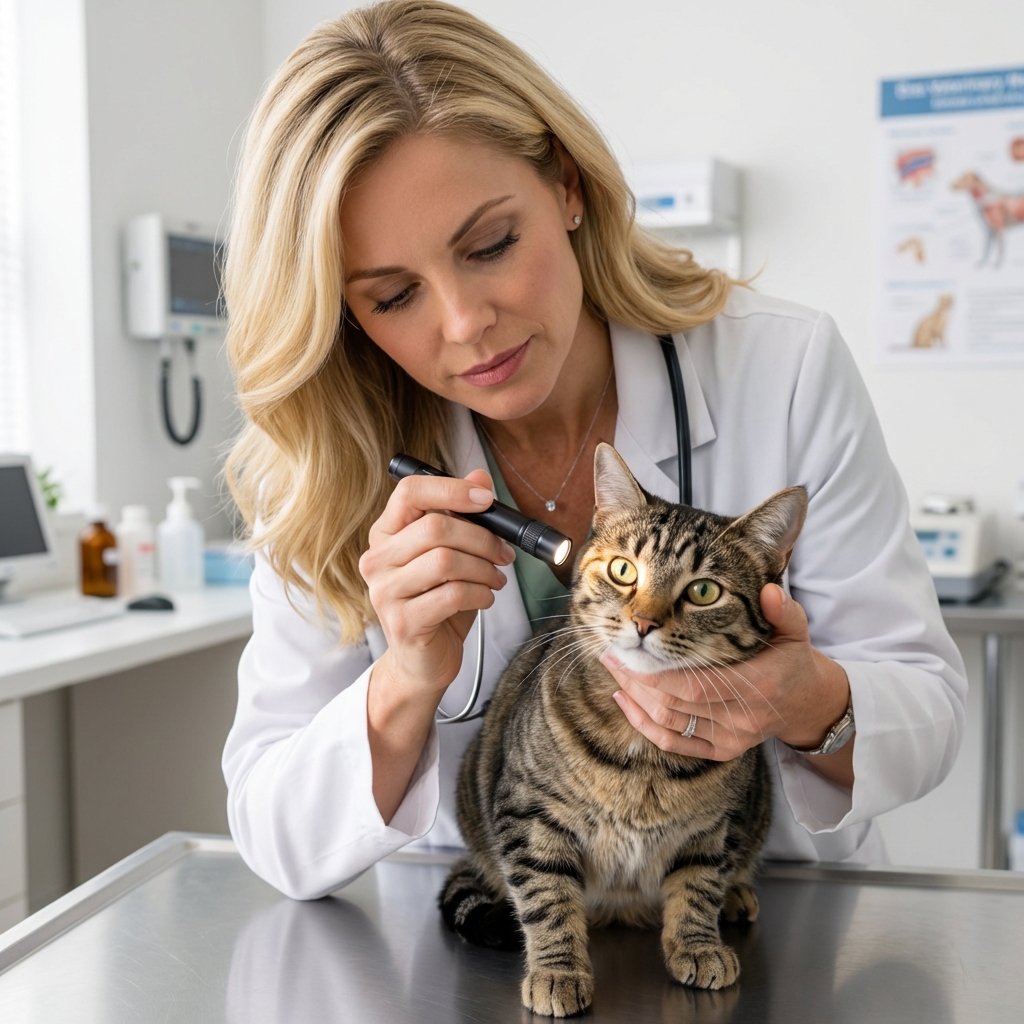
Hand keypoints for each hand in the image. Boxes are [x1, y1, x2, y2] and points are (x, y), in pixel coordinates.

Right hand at [359, 468, 515, 823]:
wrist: (423, 661)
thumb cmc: (439, 602)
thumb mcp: (454, 554)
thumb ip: (463, 515)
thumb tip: (479, 478)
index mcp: (386, 534)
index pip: (410, 492)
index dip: (452, 490)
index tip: (487, 500)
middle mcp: (377, 560)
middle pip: (436, 527)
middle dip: (482, 539)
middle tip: (504, 554)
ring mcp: (385, 592)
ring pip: (447, 561)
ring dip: (484, 569)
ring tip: (495, 580)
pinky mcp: (402, 622)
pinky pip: (452, 595)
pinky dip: (480, 594)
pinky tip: (484, 598)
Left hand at [601, 584, 850, 765]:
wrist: (807, 704)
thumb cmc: (792, 660)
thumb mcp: (796, 631)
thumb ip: (782, 610)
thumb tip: (767, 591)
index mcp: (757, 686)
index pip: (695, 686)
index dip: (658, 672)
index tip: (632, 649)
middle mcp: (741, 718)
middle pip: (674, 705)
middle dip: (636, 679)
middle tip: (611, 653)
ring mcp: (731, 739)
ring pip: (668, 723)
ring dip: (635, 698)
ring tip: (615, 669)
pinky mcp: (722, 751)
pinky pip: (674, 744)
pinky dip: (644, 725)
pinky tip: (625, 701)